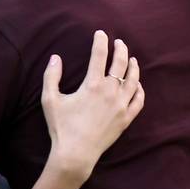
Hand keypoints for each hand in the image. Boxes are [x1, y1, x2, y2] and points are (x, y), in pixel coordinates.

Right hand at [41, 31, 143, 182]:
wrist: (75, 154)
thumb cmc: (61, 128)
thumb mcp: (50, 100)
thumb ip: (51, 76)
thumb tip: (55, 57)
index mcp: (93, 85)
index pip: (99, 55)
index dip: (100, 41)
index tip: (100, 33)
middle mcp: (110, 92)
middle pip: (121, 63)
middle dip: (120, 49)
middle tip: (119, 42)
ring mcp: (121, 106)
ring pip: (133, 80)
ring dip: (133, 66)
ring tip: (131, 59)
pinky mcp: (126, 119)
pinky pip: (138, 101)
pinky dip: (139, 90)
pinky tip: (137, 85)